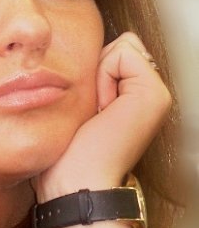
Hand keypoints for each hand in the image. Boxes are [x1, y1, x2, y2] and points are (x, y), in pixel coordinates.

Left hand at [33, 32, 170, 201]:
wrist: (77, 182)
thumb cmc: (70, 153)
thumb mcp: (81, 105)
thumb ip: (95, 78)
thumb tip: (88, 52)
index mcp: (136, 97)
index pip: (116, 49)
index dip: (94, 70)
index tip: (89, 109)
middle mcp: (152, 94)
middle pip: (120, 44)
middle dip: (97, 69)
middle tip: (93, 110)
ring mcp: (157, 94)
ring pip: (122, 46)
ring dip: (98, 75)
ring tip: (97, 111)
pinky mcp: (154, 94)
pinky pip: (122, 54)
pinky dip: (103, 76)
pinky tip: (103, 108)